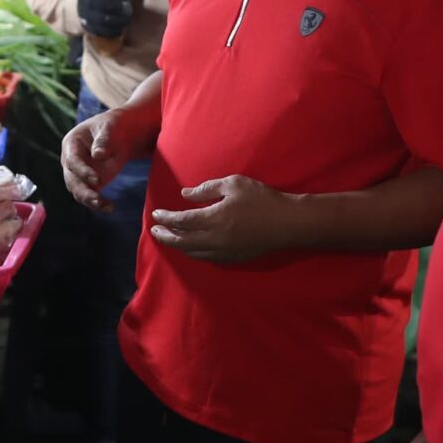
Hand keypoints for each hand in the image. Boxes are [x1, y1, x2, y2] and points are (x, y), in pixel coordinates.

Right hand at [62, 108, 141, 209]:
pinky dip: (98, 204)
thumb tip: (98, 155)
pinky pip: (90, 196)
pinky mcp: (88, 183)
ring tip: (106, 206)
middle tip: (98, 200)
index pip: (72, 160)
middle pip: (71, 180)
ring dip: (90, 201)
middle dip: (84, 191)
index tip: (98, 179)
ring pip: (78, 191)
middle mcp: (70, 161)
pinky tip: (110, 207)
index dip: (83, 171)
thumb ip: (104, 140)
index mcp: (71, 144)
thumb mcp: (110, 127)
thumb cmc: (112, 126)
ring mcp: (78, 174)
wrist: (120, 134)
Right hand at [76, 0, 133, 38]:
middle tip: (128, 5)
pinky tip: (121, 28)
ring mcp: (86, 15)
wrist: (67, 4)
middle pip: (108, 5)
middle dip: (121, 6)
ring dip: (120, 20)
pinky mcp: (88, 27)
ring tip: (127, 18)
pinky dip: (114, 31)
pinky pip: (103, 32)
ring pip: (106, 20)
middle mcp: (87, 1)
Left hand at [149, 176, 297, 263]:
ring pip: (192, 253)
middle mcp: (215, 239)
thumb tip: (185, 195)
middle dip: (165, 236)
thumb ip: (206, 189)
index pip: (181, 221)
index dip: (166, 218)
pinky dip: (193, 252)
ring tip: (169, 238)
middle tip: (154, 230)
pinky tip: (191, 247)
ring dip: (177, 246)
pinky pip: (206, 258)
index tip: (156, 215)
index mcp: (214, 219)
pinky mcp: (232, 258)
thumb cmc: (262, 199)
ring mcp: (223, 252)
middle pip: (181, 242)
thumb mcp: (234, 184)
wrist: (287, 224)